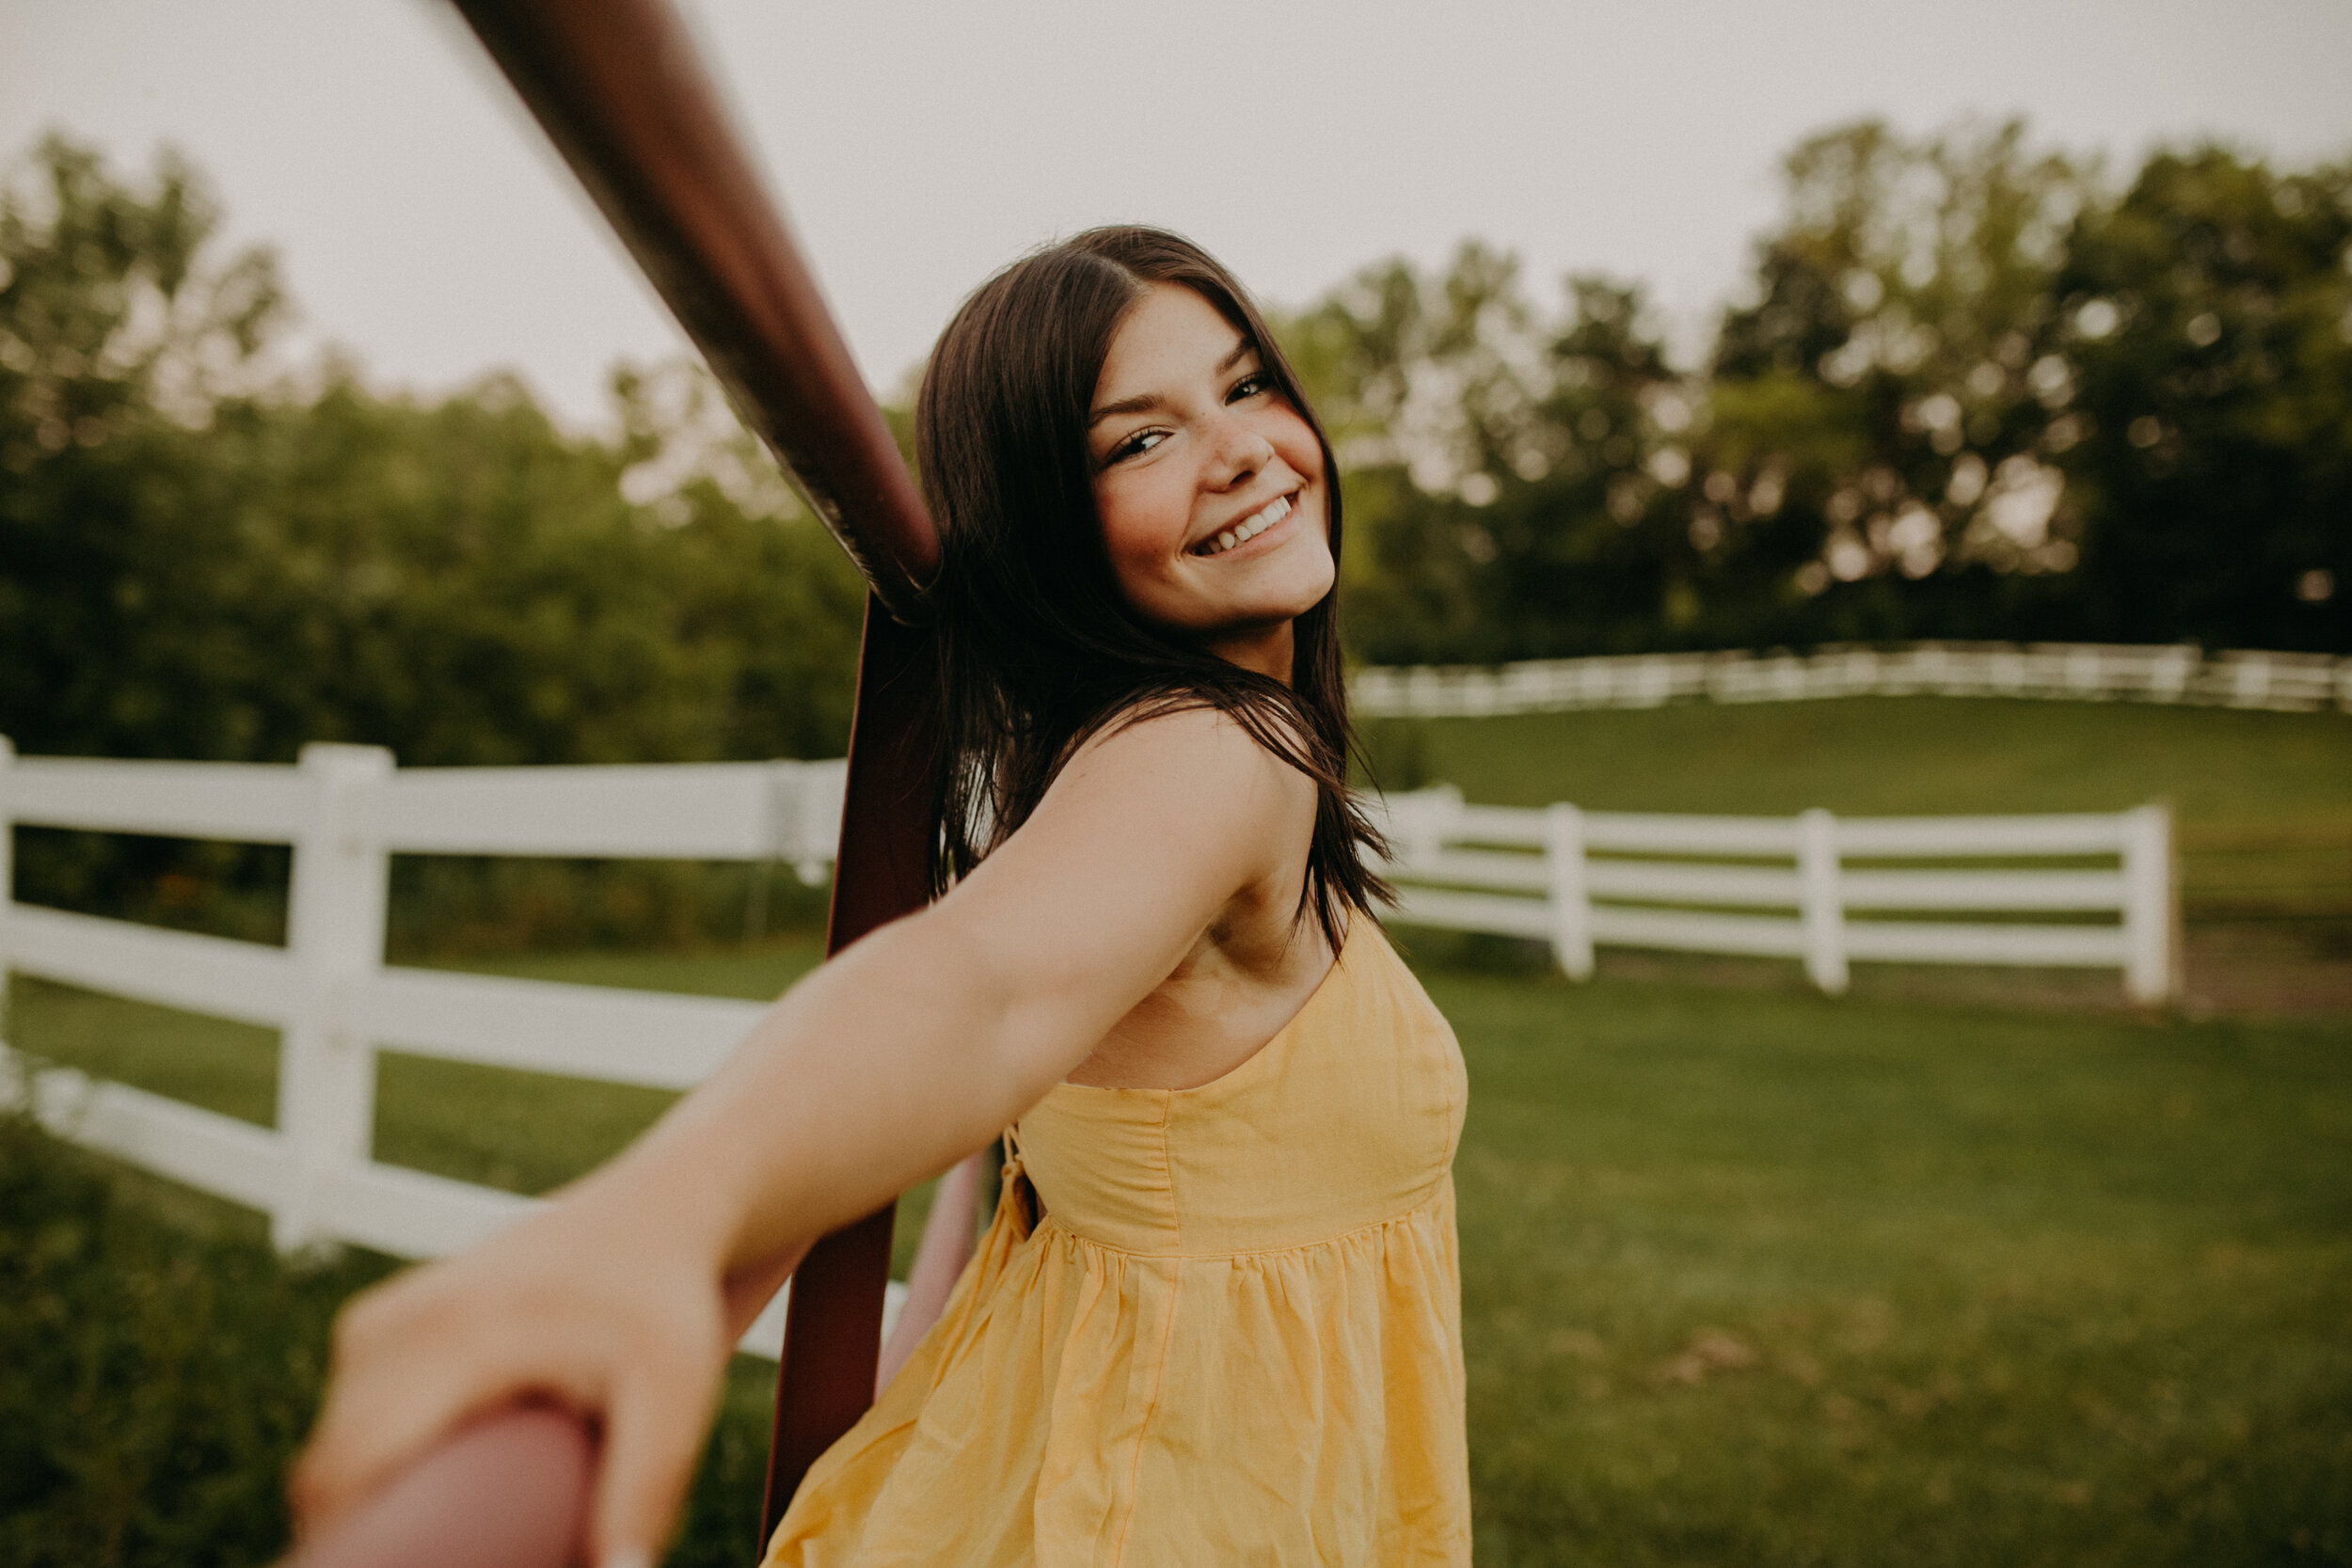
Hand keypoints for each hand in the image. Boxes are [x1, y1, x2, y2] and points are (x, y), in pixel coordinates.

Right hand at [290, 1194, 743, 1566]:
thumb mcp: (675, 1397)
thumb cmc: (665, 1307)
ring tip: (444, 1523)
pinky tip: (426, 1484)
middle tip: (442, 1553)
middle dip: (362, 1529)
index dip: (348, 1541)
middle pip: (328, 1469)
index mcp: (453, 1337)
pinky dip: (373, 1455)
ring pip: (334, 1444)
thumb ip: (644, 1490)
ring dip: (371, 1493)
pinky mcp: (385, 1318)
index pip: (343, 1469)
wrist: (654, 1213)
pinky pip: (348, 1411)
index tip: (394, 1566)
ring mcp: (383, 1314)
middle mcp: (398, 1320)